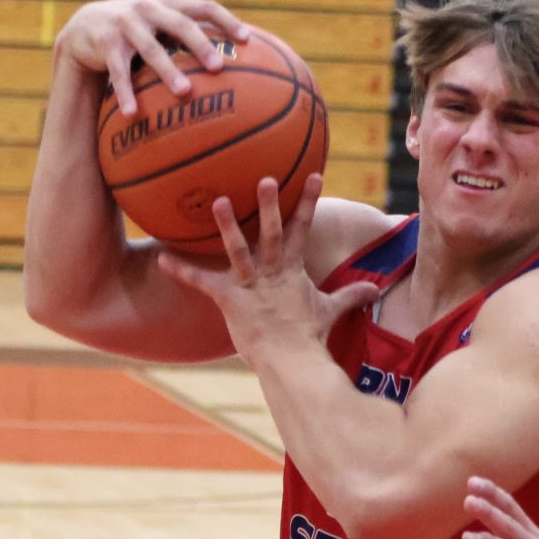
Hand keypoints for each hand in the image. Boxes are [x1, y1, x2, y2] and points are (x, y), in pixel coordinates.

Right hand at [53, 0, 254, 116]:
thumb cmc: (139, 32)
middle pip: (180, 24)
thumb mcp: (162, 27)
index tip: (247, 40)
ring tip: (185, 93)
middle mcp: (149, 9)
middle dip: (200, 44)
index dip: (226, 20)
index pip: (204, 6)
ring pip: (150, 49)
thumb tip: (238, 66)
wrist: (86, 26)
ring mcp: (126, 24)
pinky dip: (126, 92)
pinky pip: (118, 70)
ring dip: (168, 71)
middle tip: (219, 68)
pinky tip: (133, 114)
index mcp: (170, 5)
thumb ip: (190, 37)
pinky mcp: (105, 42)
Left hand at [155, 175, 378, 357]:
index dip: (308, 202)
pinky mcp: (229, 300)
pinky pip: (202, 283)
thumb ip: (351, 295)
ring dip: (227, 226)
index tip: (314, 175)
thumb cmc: (307, 337)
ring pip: (238, 250)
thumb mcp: (331, 311)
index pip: (303, 229)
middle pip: (272, 233)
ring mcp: (250, 286)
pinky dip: (182, 271)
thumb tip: (377, 290)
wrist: (291, 363)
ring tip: (216, 201)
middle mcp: (271, 273)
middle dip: (270, 206)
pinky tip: (161, 258)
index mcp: (292, 270)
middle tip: (265, 178)